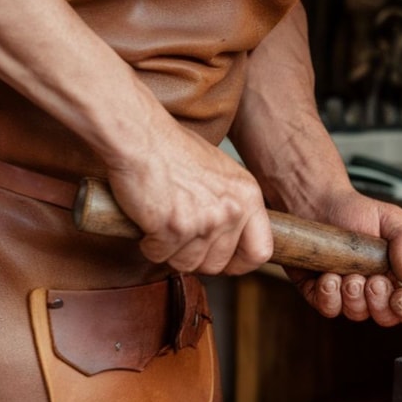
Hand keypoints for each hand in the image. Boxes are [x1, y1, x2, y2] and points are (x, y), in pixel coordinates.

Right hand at [106, 121, 273, 275]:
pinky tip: (147, 221)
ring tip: (162, 223)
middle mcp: (232, 211)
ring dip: (170, 252)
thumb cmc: (174, 150)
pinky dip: (149, 244)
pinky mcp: (174, 228)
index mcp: (248, 196)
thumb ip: (231, 204)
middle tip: (180, 239)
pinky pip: (160, 255)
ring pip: (188, 264)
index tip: (225, 262)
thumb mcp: (221, 173)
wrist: (141, 138)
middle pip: (218, 264)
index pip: (260, 251)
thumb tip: (230, 238)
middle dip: (195, 258)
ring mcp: (204, 221)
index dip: (240, 263)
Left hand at [285, 190, 401, 326]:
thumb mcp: (392, 219)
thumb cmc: (356, 212)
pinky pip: (330, 309)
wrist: (318, 205)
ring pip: (357, 314)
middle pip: (387, 317)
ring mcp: (350, 296)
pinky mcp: (323, 296)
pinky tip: (329, 276)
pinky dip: (329, 294)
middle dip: (379, 300)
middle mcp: (378, 290)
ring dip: (353, 294)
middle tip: (373, 279)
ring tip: (349, 272)